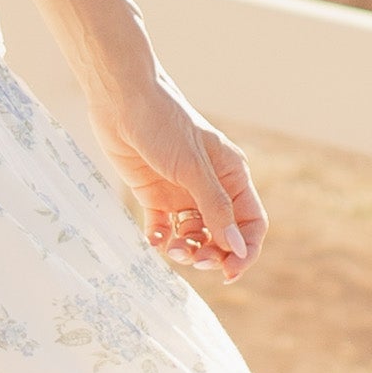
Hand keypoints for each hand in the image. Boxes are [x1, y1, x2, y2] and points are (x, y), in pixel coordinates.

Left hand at [88, 71, 266, 283]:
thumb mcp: (193, 168)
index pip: (250, 223)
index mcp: (232, 175)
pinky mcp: (155, 193)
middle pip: (222, 235)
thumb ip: (215, 209)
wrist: (121, 99)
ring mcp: (182, 191)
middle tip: (192, 260)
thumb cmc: (163, 124)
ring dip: (185, 248)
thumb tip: (237, 248)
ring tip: (170, 248)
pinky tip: (154, 238)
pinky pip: (164, 227)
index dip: (244, 251)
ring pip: (193, 234)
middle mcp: (210, 186)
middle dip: (211, 253)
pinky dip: (161, 238)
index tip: (228, 273)